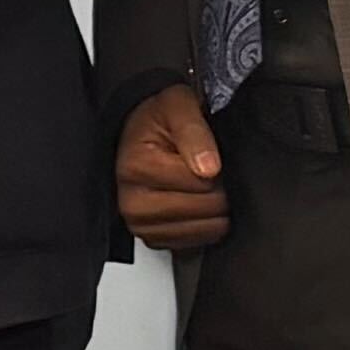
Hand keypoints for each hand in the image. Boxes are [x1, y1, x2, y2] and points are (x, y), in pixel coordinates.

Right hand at [113, 88, 228, 251]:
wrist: (138, 135)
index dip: (217, 168)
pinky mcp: (151, 239)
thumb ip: (194, 131)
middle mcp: (132, 202)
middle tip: (206, 170)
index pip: (204, 183)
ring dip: (212, 210)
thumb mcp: (177, 106)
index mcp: (136, 168)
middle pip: (205, 210)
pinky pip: (195, 244)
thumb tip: (209, 167)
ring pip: (204, 230)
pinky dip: (202, 226)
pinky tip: (193, 204)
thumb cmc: (158, 121)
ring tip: (198, 186)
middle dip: (217, 190)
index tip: (206, 155)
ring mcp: (140, 225)